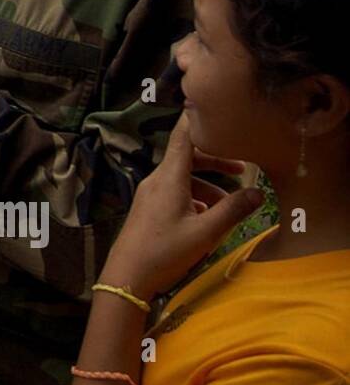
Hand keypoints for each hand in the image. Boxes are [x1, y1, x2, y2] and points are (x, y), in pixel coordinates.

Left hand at [99, 116, 262, 300]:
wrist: (126, 276)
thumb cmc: (165, 252)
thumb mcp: (205, 233)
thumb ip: (233, 211)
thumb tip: (258, 192)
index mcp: (169, 178)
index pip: (184, 137)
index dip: (197, 120)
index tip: (212, 107)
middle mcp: (157, 180)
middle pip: (188, 157)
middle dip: (215, 160)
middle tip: (241, 168)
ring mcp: (150, 194)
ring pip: (183, 177)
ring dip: (207, 184)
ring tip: (229, 203)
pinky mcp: (149, 208)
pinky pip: (175, 192)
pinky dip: (194, 196)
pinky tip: (207, 216)